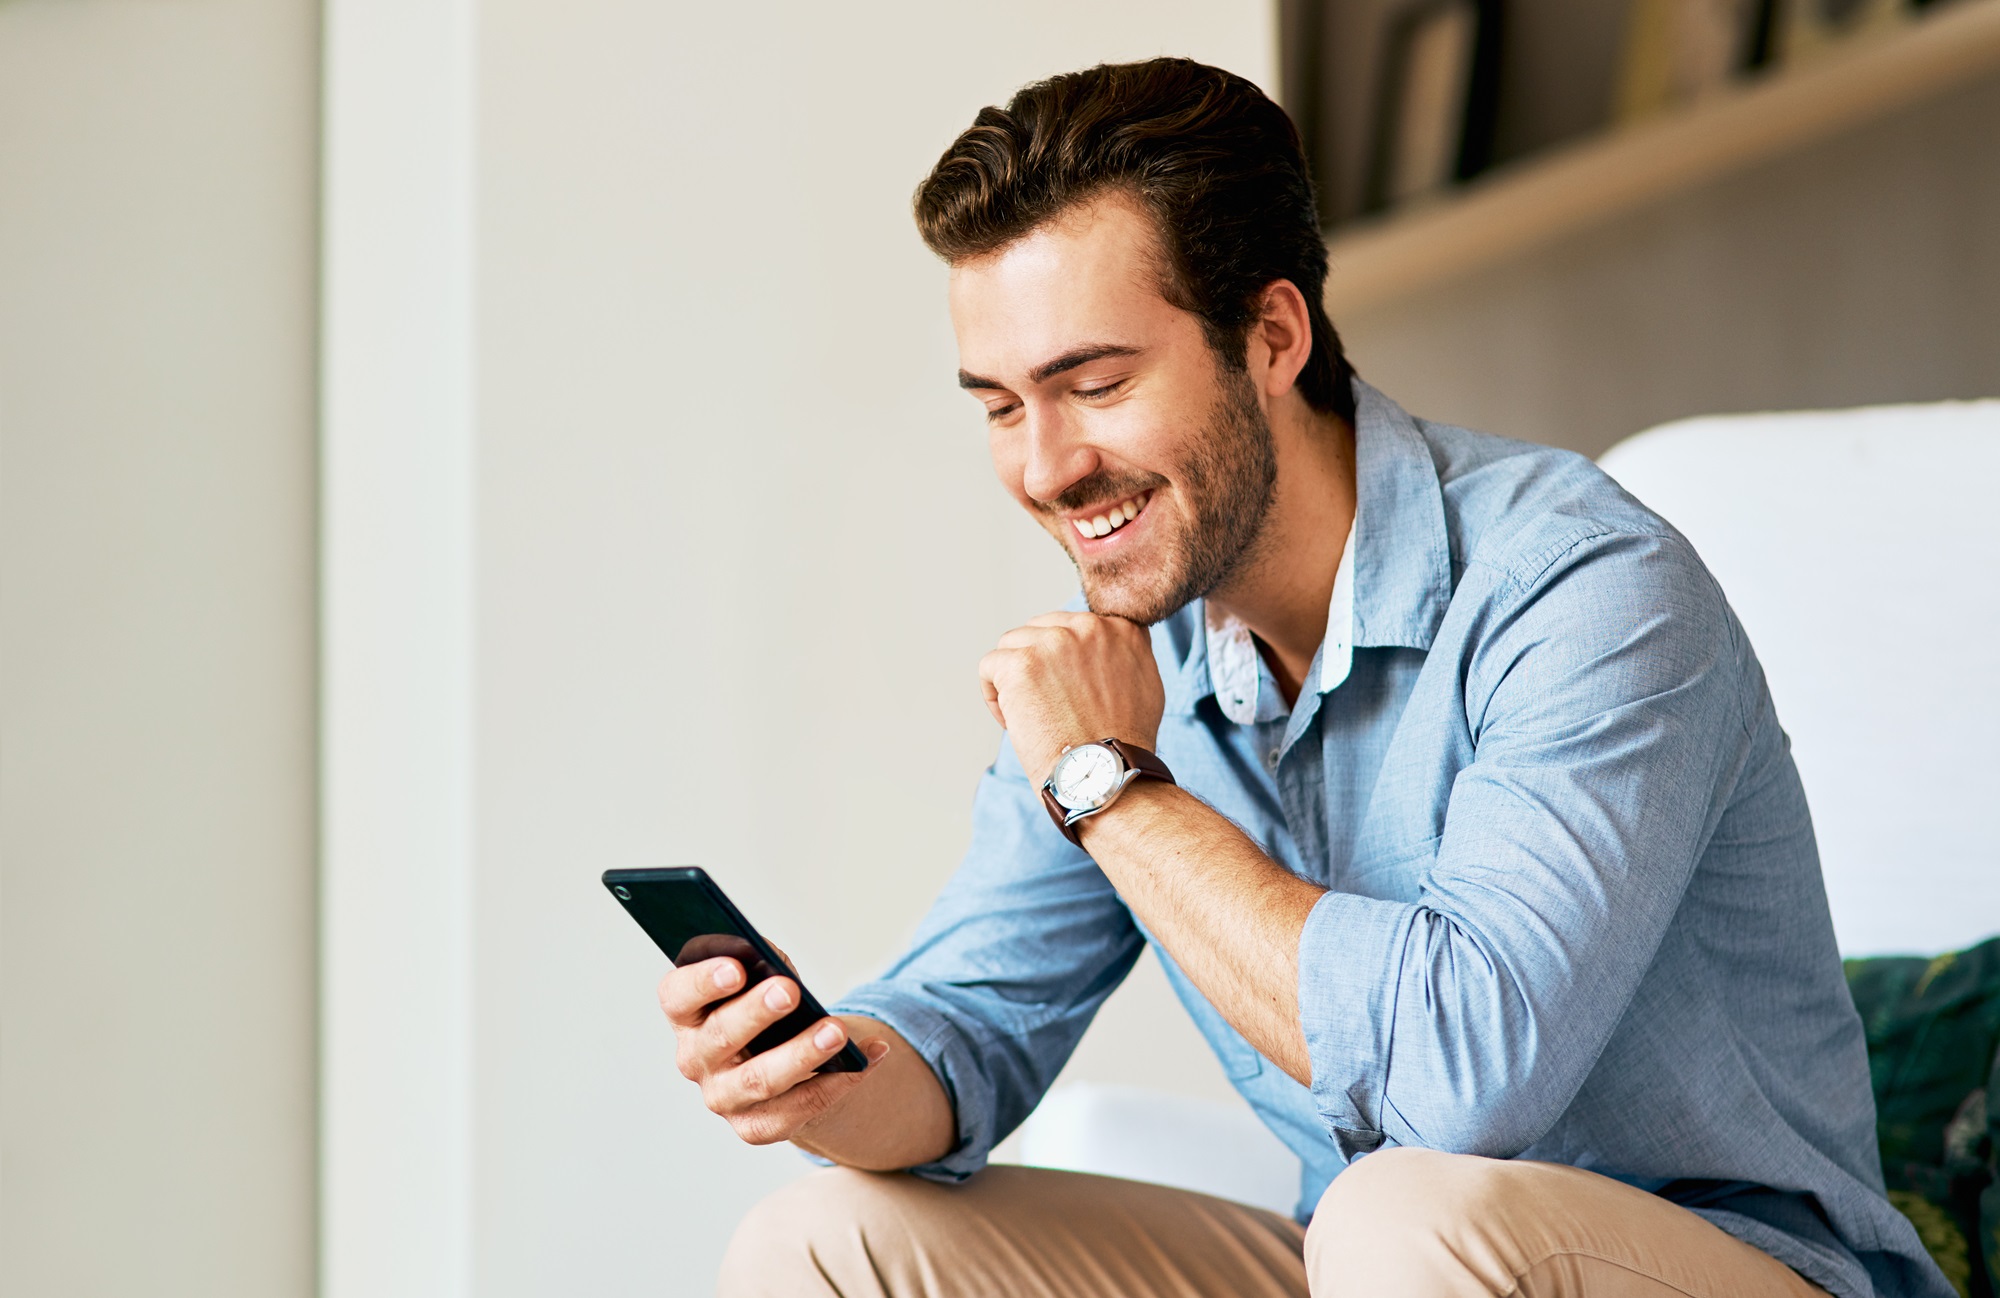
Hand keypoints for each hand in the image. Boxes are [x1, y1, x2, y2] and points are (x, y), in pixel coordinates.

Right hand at [658, 954, 888, 1145]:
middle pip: (720, 1037)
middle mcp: (695, 1059)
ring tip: (836, 1032)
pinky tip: (867, 1059)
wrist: (783, 1058)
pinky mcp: (754, 1126)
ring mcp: (722, 1097)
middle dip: (756, 1013)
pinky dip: (836, 1083)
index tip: (737, 968)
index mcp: (686, 1014)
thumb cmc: (766, 1006)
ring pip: (759, 1080)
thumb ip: (762, 964)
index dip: (703, 982)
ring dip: (801, 1054)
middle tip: (790, 991)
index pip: (678, 995)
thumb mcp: (760, 978)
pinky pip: (795, 1111)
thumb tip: (773, 961)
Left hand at [978, 610, 1164, 785]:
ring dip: (1013, 678)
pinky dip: (994, 696)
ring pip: (1012, 645)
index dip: (1062, 660)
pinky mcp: (1021, 663)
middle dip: (1036, 665)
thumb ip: (1127, 654)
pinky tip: (1012, 721)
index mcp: (1119, 628)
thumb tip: (1110, 644)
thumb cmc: (1123, 742)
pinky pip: (990, 666)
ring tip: (1028, 715)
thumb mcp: (1147, 685)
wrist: (1104, 773)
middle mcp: (1088, 627)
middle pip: (1040, 630)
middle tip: (1045, 705)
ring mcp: (1053, 642)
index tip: (1067, 690)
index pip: (1071, 625)